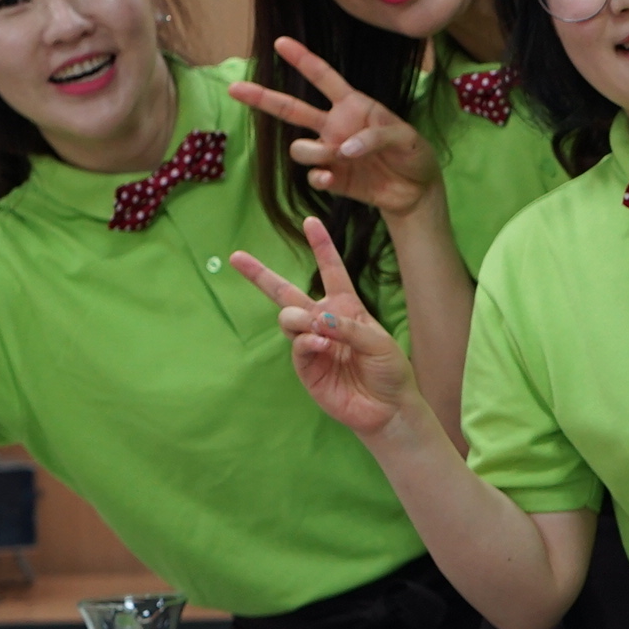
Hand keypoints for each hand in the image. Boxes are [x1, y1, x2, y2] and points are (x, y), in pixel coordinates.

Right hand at [229, 36, 444, 219]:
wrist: (415, 190)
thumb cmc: (413, 154)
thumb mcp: (406, 138)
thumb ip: (377, 136)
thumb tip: (344, 149)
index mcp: (353, 106)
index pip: (324, 78)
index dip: (303, 61)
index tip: (281, 42)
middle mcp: (335, 126)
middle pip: (291, 109)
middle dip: (262, 98)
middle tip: (234, 88)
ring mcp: (330, 152)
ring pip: (299, 148)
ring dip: (313, 152)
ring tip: (337, 157)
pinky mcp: (331, 178)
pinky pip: (312, 175)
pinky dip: (319, 176)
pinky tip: (331, 178)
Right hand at [230, 216, 425, 436]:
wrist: (389, 408)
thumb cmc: (390, 370)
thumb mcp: (379, 342)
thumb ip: (349, 327)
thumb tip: (316, 320)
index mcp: (346, 307)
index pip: (331, 270)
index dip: (321, 246)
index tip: (310, 220)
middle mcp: (324, 321)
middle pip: (286, 293)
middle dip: (260, 275)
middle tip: (238, 256)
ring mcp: (312, 344)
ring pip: (289, 319)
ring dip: (298, 318)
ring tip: (318, 328)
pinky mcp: (306, 368)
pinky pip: (297, 346)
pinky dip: (306, 341)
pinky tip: (321, 344)